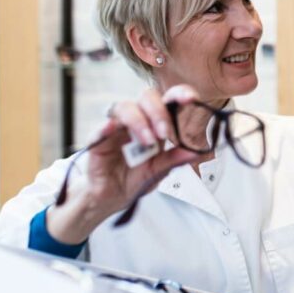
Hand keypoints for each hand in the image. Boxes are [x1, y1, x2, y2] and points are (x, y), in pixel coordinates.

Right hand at [47, 85, 204, 242]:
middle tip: (165, 133)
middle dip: (158, 112)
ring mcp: (116, 128)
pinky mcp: (98, 140)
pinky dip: (106, 126)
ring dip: (139, 121)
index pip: (166, 100)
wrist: (111, 197)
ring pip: (124, 107)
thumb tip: (195, 152)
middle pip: (146, 97)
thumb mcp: (158, 171)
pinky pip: (100, 128)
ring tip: (147, 141)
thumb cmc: (133, 179)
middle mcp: (136, 121)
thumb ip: (174, 160)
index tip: (191, 99)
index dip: (179, 94)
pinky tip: (111, 128)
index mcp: (154, 124)